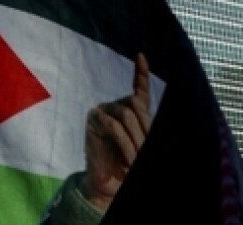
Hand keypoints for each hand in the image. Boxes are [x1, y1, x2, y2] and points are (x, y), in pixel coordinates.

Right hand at [81, 53, 150, 209]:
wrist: (108, 187)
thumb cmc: (127, 168)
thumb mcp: (141, 147)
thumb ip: (145, 131)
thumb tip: (149, 122)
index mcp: (128, 111)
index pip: (138, 90)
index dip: (141, 73)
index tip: (141, 55)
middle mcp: (114, 107)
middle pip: (136, 106)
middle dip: (146, 129)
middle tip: (146, 152)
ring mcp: (101, 112)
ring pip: (126, 115)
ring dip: (136, 141)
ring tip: (137, 161)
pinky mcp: (93, 123)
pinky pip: (113, 127)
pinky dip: (125, 144)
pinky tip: (129, 160)